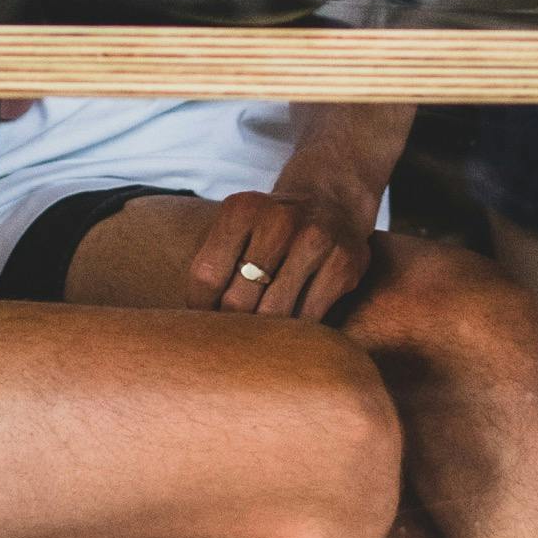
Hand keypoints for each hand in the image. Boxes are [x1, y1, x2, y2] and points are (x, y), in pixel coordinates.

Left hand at [184, 183, 374, 320]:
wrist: (329, 201)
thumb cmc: (267, 229)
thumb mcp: (234, 230)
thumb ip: (211, 266)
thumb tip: (193, 329)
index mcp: (241, 209)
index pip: (206, 276)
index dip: (200, 308)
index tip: (205, 320)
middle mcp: (279, 220)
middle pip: (238, 300)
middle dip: (232, 324)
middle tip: (232, 335)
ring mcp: (316, 240)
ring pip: (275, 314)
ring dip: (264, 332)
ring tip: (259, 336)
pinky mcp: (344, 263)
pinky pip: (311, 318)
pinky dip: (297, 330)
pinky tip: (292, 325)